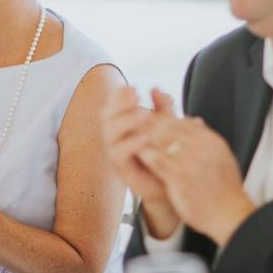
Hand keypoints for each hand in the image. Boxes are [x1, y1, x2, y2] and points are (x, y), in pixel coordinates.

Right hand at [102, 87, 170, 204]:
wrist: (166, 185)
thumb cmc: (162, 153)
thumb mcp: (166, 126)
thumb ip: (162, 108)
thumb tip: (156, 88)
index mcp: (121, 122)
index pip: (113, 104)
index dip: (119, 95)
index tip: (134, 87)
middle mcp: (113, 135)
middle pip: (107, 115)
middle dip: (119, 103)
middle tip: (135, 95)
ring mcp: (114, 151)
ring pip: (110, 132)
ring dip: (125, 120)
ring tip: (143, 113)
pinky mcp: (120, 168)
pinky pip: (118, 154)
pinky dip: (130, 143)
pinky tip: (145, 137)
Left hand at [138, 115, 255, 245]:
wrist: (230, 214)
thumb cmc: (225, 188)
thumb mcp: (221, 155)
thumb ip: (205, 137)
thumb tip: (194, 120)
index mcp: (211, 141)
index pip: (182, 122)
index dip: (163, 118)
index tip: (149, 117)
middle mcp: (201, 148)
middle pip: (169, 128)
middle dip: (150, 123)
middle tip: (133, 120)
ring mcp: (190, 163)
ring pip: (162, 141)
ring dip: (145, 135)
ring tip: (131, 133)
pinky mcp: (180, 179)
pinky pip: (158, 162)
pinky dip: (146, 154)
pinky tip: (136, 151)